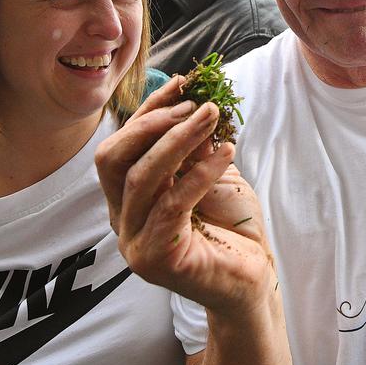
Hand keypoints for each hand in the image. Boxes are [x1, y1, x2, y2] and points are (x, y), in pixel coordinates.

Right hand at [95, 77, 275, 315]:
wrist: (253, 282)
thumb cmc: (232, 229)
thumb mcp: (212, 176)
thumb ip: (195, 148)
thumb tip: (192, 103)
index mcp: (127, 199)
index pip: (121, 146)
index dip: (148, 111)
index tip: (181, 83)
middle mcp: (121, 220)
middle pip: (112, 159)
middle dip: (151, 123)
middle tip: (194, 104)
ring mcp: (133, 242)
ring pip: (141, 177)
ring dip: (179, 140)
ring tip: (211, 116)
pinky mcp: (154, 259)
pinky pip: (173, 204)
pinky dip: (200, 172)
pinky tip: (226, 153)